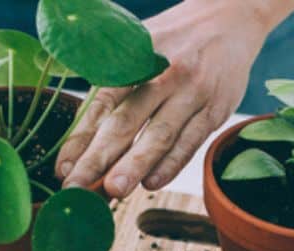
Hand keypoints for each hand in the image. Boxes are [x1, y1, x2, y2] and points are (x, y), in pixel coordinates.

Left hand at [56, 0, 293, 197]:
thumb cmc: (175, 39)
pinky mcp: (216, 109)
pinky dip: (172, 163)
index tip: (64, 168)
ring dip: (134, 165)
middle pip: (126, 122)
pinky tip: (152, 182)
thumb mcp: (139, 43)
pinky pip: (192, 141)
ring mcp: (192, 93)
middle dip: (99, 158)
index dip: (81, 138)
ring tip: (113, 190)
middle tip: (78, 187)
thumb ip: (111, 77)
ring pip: (159, 135)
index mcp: (136, 59)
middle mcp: (162, 75)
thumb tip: (81, 126)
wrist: (230, 18)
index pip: (102, 103)